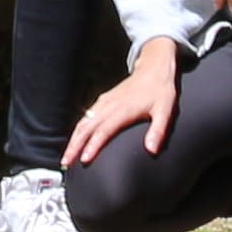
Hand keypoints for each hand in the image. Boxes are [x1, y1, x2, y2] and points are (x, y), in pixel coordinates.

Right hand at [66, 41, 180, 168]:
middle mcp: (109, 105)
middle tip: (66, 163)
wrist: (154, 69)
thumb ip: (158, 131)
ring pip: (83, 122)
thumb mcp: (165, 111)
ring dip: (73, 139)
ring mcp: (104, 102)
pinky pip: (86, 116)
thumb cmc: (160, 92)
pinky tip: (75, 139)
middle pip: (86, 127)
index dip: (92, 146)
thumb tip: (152, 150)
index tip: (84, 160)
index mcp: (123, 110)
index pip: (103, 131)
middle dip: (74, 145)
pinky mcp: (103, 101)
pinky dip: (78, 129)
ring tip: (67, 156)